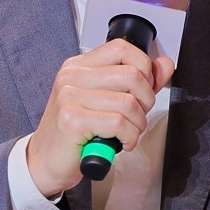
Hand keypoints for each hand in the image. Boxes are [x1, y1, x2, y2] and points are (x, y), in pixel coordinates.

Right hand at [26, 39, 174, 197]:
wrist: (45, 161)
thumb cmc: (76, 131)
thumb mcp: (106, 100)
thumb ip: (137, 81)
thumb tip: (164, 64)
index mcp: (79, 65)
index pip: (122, 48)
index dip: (144, 67)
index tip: (143, 89)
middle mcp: (71, 76)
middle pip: (132, 75)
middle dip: (146, 101)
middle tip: (137, 117)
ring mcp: (69, 97)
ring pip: (128, 103)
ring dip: (138, 124)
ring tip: (128, 132)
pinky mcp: (72, 120)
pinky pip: (119, 123)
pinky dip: (129, 137)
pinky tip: (121, 142)